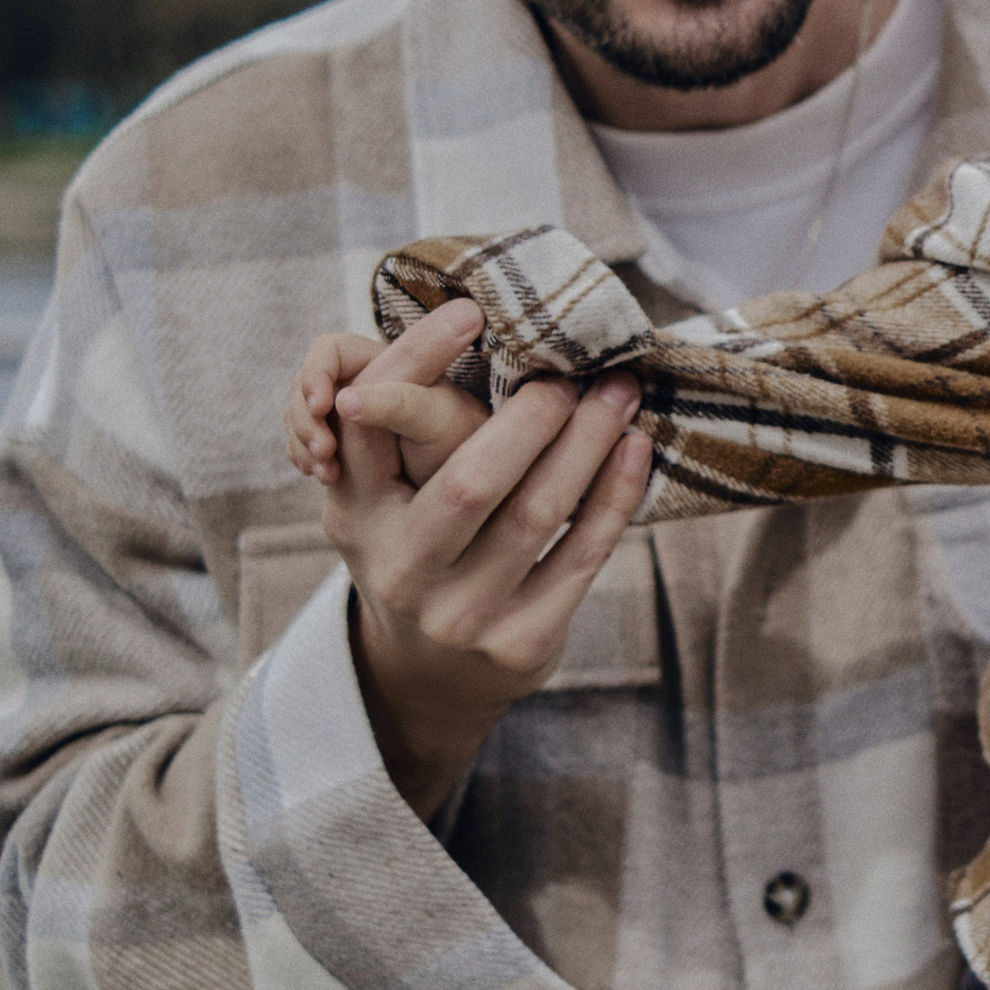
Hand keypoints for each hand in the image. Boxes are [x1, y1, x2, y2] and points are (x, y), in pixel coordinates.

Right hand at [285, 301, 488, 487]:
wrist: (476, 483)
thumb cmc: (463, 444)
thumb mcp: (435, 419)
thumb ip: (399, 400)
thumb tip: (347, 400)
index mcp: (387, 358)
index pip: (330, 350)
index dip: (316, 373)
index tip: (324, 407)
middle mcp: (365, 379)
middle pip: (308, 384)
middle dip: (305, 416)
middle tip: (323, 451)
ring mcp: (350, 410)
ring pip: (302, 415)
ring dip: (304, 441)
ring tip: (326, 473)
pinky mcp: (343, 441)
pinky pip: (305, 444)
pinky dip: (309, 459)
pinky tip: (326, 478)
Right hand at [323, 303, 649, 818]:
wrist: (428, 678)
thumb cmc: (419, 550)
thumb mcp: (382, 501)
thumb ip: (399, 433)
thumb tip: (459, 325)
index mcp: (355, 516)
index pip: (372, 428)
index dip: (414, 365)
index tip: (469, 312)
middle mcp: (400, 569)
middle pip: (471, 480)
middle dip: (531, 416)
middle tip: (574, 370)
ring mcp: (461, 614)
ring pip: (538, 513)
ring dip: (589, 442)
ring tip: (620, 394)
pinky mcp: (520, 641)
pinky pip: (581, 554)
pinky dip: (615, 495)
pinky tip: (634, 449)